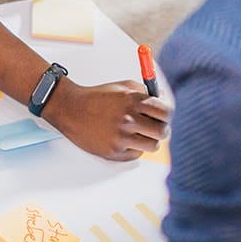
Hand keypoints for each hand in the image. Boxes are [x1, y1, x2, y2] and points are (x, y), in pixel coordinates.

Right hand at [41, 79, 170, 160]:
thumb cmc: (99, 97)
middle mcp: (127, 120)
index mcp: (132, 101)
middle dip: (161, 128)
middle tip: (155, 126)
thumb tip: (165, 100)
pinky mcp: (114, 152)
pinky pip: (137, 154)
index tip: (165, 114)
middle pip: (163, 131)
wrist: (72, 110)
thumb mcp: (123, 87)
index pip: (165, 111)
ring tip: (139, 133)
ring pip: (153, 145)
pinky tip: (124, 139)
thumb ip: (146, 91)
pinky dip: (134, 148)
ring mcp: (121, 138)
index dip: (168, 113)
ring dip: (149, 139)